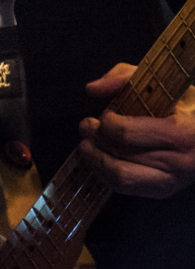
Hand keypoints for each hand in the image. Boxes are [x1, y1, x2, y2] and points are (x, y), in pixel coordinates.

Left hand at [77, 62, 194, 197]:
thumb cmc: (183, 103)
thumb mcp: (159, 81)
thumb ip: (122, 78)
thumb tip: (92, 89)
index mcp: (180, 133)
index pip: (128, 134)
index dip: (107, 124)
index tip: (104, 115)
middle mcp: (179, 162)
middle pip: (121, 156)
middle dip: (95, 140)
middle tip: (85, 126)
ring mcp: (172, 181)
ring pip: (122, 178)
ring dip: (96, 161)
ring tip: (86, 145)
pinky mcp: (164, 191)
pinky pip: (127, 189)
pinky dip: (105, 174)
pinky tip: (98, 159)